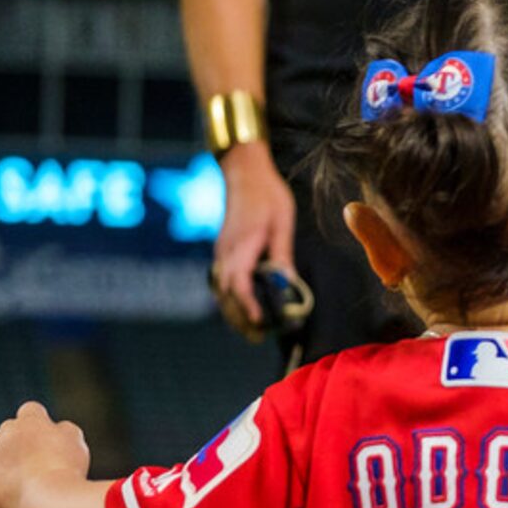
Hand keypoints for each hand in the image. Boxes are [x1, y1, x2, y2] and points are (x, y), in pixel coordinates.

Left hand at [0, 401, 89, 507]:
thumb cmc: (65, 470)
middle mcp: (4, 432)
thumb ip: (64, 430)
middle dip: (22, 444)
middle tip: (42, 465)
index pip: (32, 411)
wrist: (44, 501)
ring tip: (31, 485)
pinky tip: (12, 495)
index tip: (49, 436)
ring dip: (8, 465)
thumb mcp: (76, 443)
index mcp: (29, 420)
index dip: (41, 423)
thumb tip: (57, 430)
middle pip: (11, 432)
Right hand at [211, 141, 296, 341]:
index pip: (240, 283)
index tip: (260, 322)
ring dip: (233, 310)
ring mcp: (222, 250)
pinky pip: (221, 280)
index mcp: (242, 243)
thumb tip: (286, 282)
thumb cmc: (267, 193)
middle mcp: (226, 250)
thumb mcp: (282, 221)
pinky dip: (230, 297)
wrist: (244, 170)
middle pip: (227, 292)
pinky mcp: (223, 250)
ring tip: (251, 331)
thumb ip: (282, 253)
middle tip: (258, 337)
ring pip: (221, 289)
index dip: (248, 305)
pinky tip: (242, 309)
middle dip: (240, 316)